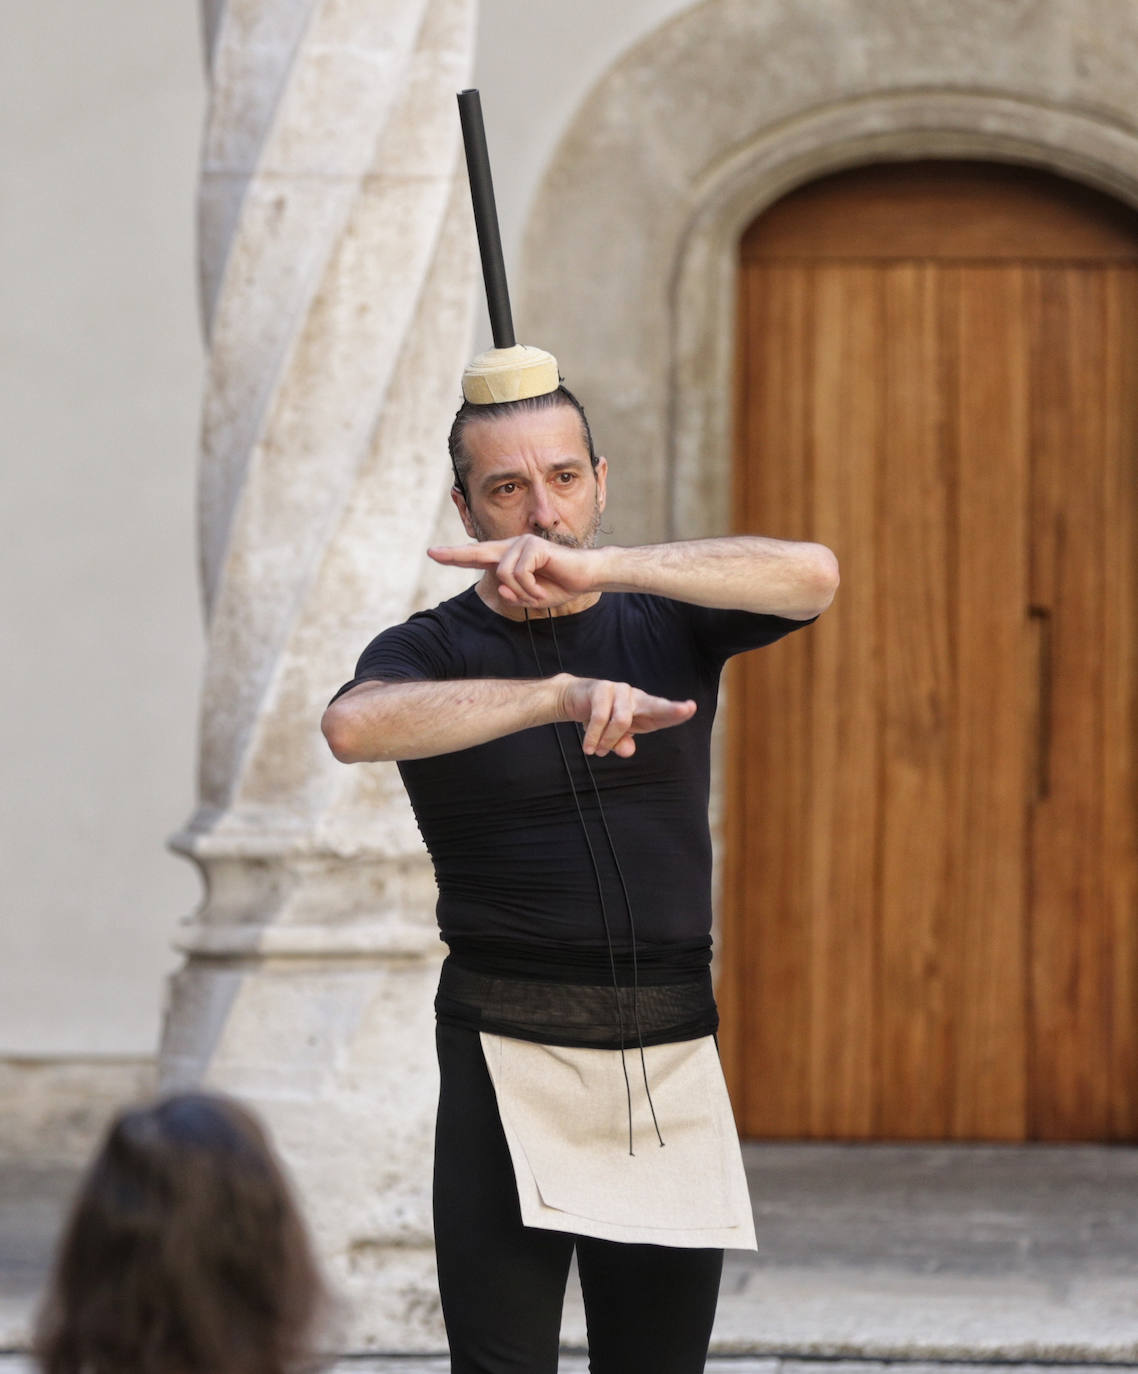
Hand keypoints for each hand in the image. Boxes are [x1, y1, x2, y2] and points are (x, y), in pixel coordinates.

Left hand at [429, 536, 599, 608]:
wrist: (586, 577)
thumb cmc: (560, 585)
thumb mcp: (531, 597)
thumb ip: (512, 595)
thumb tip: (500, 589)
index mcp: (509, 558)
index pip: (477, 556)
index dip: (456, 556)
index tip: (434, 553)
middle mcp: (512, 547)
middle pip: (477, 552)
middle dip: (454, 555)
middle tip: (431, 553)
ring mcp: (522, 543)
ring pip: (503, 574)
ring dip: (521, 592)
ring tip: (538, 595)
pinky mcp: (532, 545)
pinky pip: (518, 574)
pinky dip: (530, 588)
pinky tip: (543, 590)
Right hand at [558, 676, 695, 757]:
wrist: (574, 699)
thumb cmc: (602, 720)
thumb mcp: (614, 737)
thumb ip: (622, 744)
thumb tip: (626, 751)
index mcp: (645, 709)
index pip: (664, 712)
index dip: (678, 712)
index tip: (691, 708)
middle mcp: (636, 697)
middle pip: (656, 705)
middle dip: (672, 709)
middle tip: (688, 709)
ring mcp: (620, 690)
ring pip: (622, 720)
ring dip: (608, 741)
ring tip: (597, 752)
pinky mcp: (601, 688)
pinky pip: (601, 717)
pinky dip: (594, 736)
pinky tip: (588, 748)